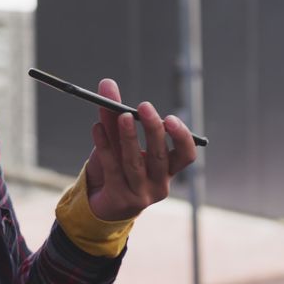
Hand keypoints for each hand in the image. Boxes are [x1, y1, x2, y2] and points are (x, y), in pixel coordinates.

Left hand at [84, 79, 196, 220]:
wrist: (99, 201)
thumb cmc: (116, 166)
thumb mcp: (117, 139)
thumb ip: (114, 112)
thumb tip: (107, 82)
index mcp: (167, 169)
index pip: (186, 155)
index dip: (181, 137)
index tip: (170, 118)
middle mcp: (159, 183)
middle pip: (160, 156)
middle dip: (153, 130)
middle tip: (144, 107)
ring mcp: (140, 194)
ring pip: (134, 163)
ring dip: (128, 137)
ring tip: (120, 115)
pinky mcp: (119, 198)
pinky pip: (112, 169)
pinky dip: (105, 147)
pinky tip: (97, 128)